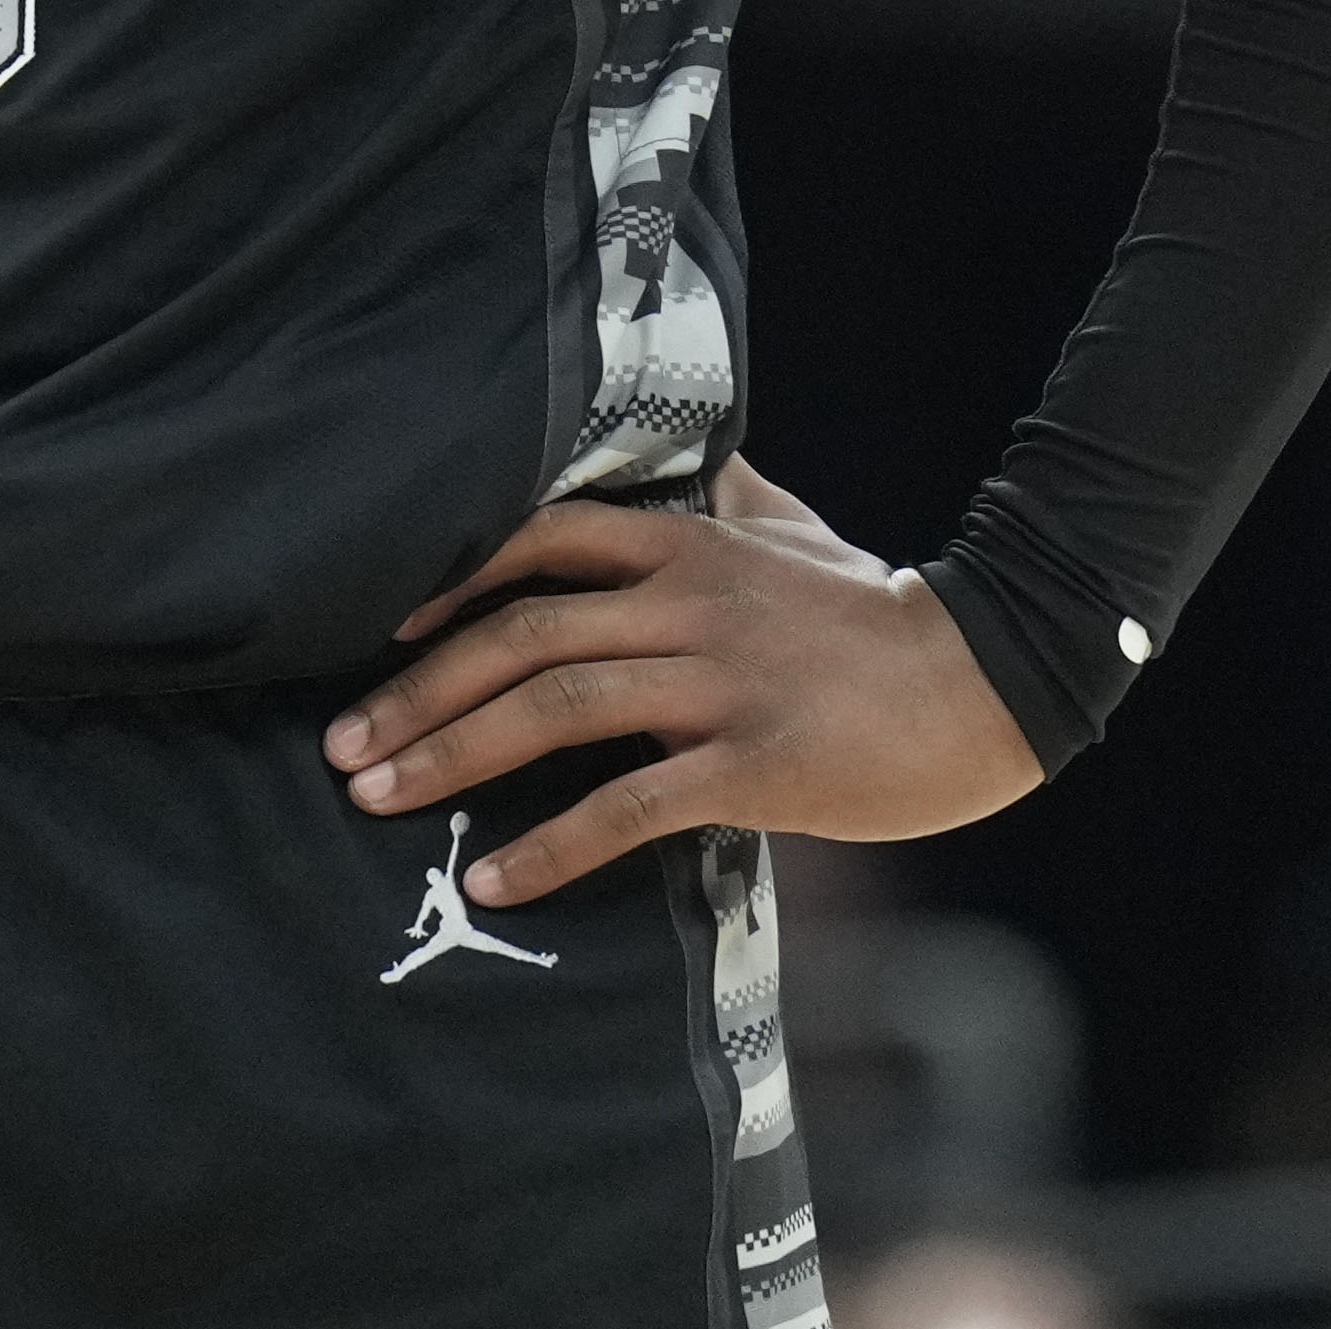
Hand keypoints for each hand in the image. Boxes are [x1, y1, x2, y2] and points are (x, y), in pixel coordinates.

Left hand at [322, 457, 1042, 905]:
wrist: (987, 678)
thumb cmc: (878, 610)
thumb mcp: (793, 529)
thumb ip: (724, 495)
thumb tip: (684, 454)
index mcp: (688, 542)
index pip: (538, 541)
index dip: (447, 583)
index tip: (375, 633)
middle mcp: (688, 601)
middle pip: (519, 634)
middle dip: (417, 691)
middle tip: (343, 747)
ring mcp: (718, 681)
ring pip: (554, 709)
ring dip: (452, 758)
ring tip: (379, 801)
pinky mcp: (752, 761)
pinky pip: (628, 805)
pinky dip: (550, 843)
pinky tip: (494, 876)